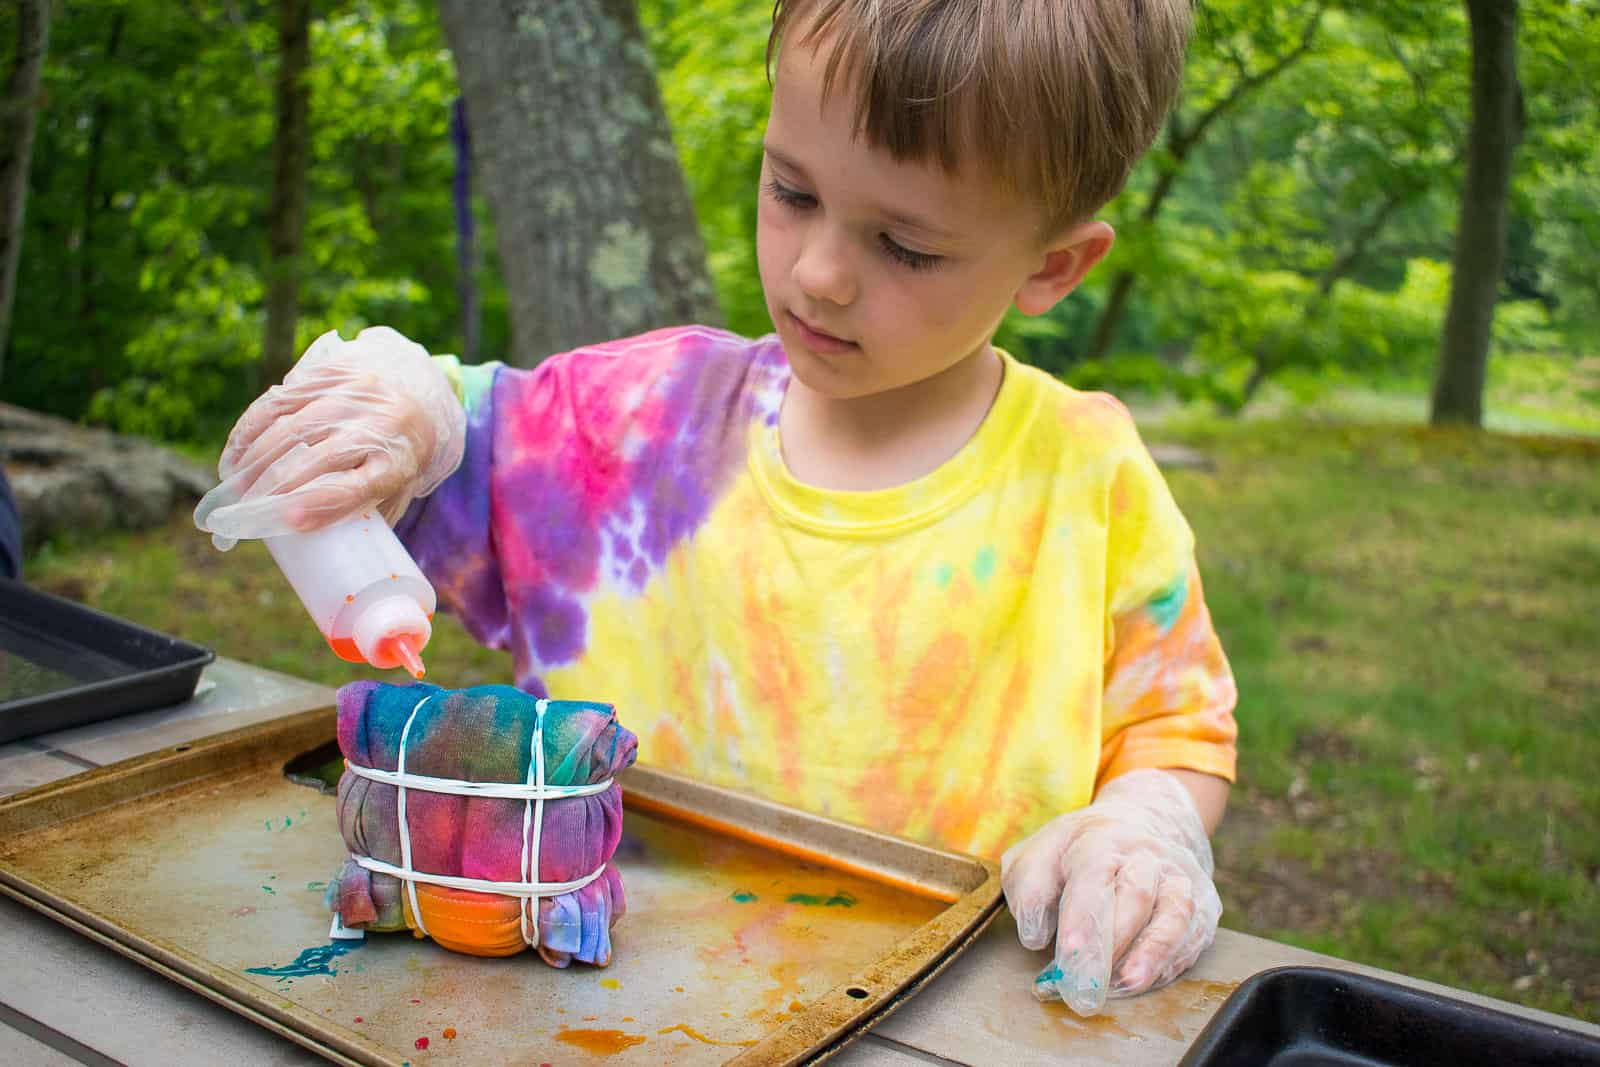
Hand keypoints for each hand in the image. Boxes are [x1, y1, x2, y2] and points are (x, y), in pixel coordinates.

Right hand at [193, 327, 465, 548]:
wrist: (421, 392)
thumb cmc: (400, 456)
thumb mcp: (397, 489)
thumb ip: (361, 514)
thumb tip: (306, 542)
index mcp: (401, 461)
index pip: (357, 486)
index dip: (319, 505)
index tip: (286, 521)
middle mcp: (381, 423)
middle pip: (318, 457)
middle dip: (274, 485)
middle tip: (245, 509)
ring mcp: (355, 393)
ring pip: (293, 427)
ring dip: (256, 459)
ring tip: (234, 485)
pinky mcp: (331, 373)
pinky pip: (281, 401)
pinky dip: (252, 428)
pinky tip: (236, 451)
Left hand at [1000, 768, 1220, 1015]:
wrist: (1143, 824)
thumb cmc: (1080, 852)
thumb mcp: (1040, 854)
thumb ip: (1027, 889)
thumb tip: (1035, 935)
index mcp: (1100, 839)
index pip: (1092, 874)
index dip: (1081, 915)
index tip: (1068, 952)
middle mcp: (1145, 854)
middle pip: (1135, 895)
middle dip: (1112, 941)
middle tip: (1088, 981)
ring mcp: (1178, 878)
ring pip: (1174, 913)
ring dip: (1150, 954)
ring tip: (1126, 983)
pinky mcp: (1202, 904)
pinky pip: (1193, 935)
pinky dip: (1171, 962)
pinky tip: (1146, 981)